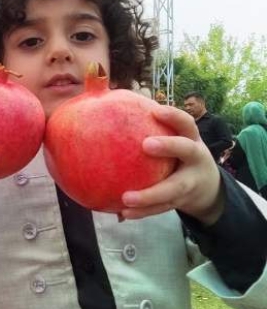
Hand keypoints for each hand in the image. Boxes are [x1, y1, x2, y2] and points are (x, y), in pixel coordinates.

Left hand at [119, 105, 224, 224]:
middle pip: (188, 150)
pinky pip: (161, 209)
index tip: (155, 110)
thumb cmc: (175, 154)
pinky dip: (143, 212)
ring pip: (173, 189)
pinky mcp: (181, 202)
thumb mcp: (169, 138)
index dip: (173, 115)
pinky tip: (122, 214)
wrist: (206, 187)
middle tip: (146, 145)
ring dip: (150, 196)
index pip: (186, 123)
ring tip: (126, 199)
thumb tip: (102, 94)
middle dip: (169, 146)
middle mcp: (195, 158)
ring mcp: (190, 182)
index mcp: (190, 139)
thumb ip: (142, 122)